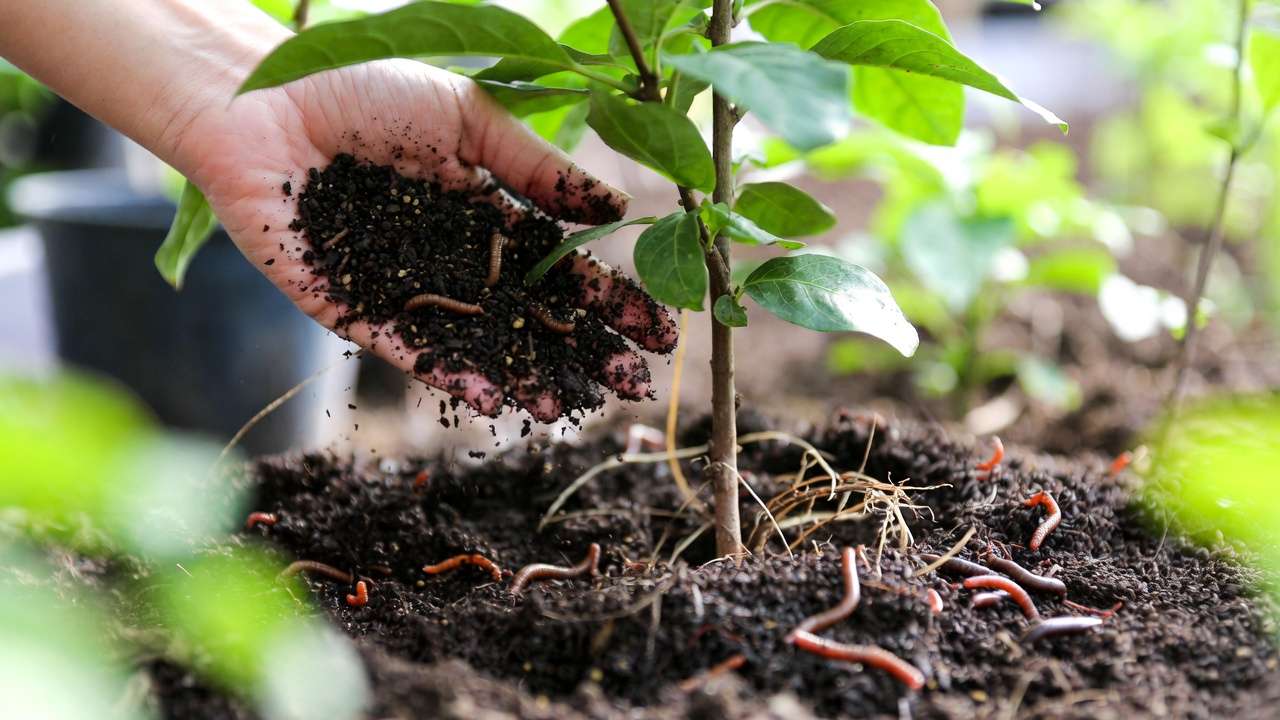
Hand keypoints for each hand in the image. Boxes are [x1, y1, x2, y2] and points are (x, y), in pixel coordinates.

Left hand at [175, 60, 677, 420]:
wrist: (265, 97)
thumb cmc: (364, 88)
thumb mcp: (469, 117)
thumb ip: (536, 167)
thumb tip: (617, 204)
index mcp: (489, 214)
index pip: (563, 267)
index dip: (610, 299)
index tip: (657, 331)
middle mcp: (456, 259)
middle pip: (531, 316)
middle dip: (582, 351)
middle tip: (630, 385)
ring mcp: (408, 288)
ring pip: (479, 343)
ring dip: (524, 378)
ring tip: (567, 408)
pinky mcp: (354, 307)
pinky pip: (409, 347)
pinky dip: (450, 372)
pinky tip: (492, 398)